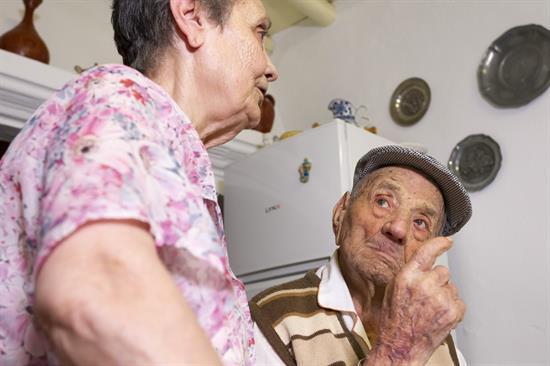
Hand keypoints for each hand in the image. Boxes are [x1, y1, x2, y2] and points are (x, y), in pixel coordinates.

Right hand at [367, 237, 464, 365]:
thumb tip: (426, 265)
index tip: (448, 241)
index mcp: (407, 276)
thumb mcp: (394, 289)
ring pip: (451, 287)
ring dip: (444, 295)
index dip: (439, 244)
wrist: (400, 346)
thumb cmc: (394, 320)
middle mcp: (424, 284)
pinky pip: (458, 301)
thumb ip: (410, 274)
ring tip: (430, 310)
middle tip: (426, 297)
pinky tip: (438, 316)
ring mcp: (440, 298)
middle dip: (437, 281)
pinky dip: (452, 308)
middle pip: (442, 271)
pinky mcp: (452, 311)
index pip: (426, 252)